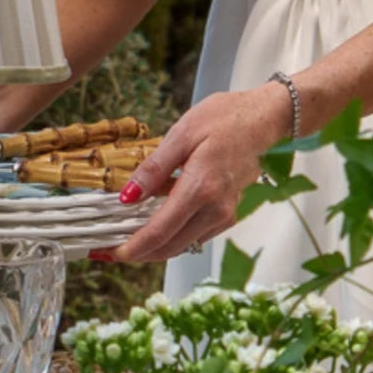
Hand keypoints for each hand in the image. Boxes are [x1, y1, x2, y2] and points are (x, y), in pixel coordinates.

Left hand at [99, 85, 289, 262]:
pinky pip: (192, 236)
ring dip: (151, 249)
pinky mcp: (226, 215)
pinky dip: (169, 238)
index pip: (159, 232)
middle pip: (168, 248)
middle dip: (136, 254)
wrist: (265, 118)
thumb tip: (127, 197)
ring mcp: (223, 215)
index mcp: (200, 189)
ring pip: (180, 246)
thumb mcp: (182, 134)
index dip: (131, 248)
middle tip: (106, 250)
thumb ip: (153, 169)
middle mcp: (215, 210)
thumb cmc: (226, 119)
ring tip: (123, 240)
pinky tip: (150, 228)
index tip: (107, 253)